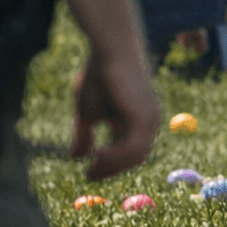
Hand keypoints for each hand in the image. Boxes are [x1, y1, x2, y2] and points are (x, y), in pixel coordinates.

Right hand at [71, 50, 161, 180]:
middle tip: (89, 175)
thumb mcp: (87, 112)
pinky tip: (97, 155)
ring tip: (92, 166)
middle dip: (111, 169)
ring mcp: (150, 120)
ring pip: (135, 156)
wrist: (109, 51)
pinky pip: (133, 148)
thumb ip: (85, 135)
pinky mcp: (145, 117)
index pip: (129, 152)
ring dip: (112, 166)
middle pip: (134, 158)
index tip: (89, 174)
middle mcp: (149, 121)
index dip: (110, 166)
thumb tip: (76, 158)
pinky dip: (115, 157)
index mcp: (138, 120)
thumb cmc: (99, 74)